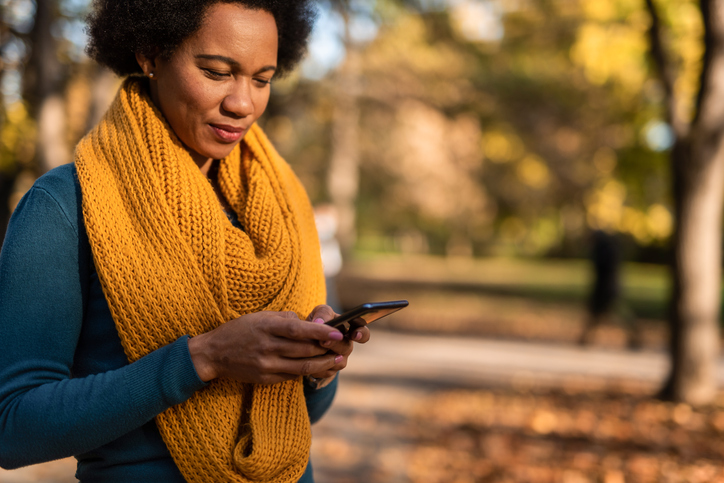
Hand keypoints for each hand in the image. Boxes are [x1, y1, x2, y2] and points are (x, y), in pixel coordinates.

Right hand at [188, 310, 346, 383]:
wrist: (213, 353)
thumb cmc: (240, 330)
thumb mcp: (260, 316)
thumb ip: (284, 318)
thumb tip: (308, 322)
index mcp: (267, 327)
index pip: (298, 330)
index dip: (320, 332)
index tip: (338, 333)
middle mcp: (267, 347)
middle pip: (305, 350)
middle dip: (327, 349)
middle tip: (343, 347)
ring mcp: (266, 365)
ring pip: (302, 367)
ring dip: (323, 364)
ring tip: (337, 360)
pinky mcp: (265, 378)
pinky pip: (291, 376)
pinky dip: (306, 371)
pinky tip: (316, 367)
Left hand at [305, 305, 370, 379]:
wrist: (304, 338)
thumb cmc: (317, 321)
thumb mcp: (319, 312)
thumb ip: (323, 313)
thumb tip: (320, 322)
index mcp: (349, 329)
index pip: (363, 332)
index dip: (362, 334)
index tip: (355, 335)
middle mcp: (347, 344)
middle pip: (346, 347)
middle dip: (335, 344)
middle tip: (323, 341)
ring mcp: (341, 358)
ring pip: (338, 362)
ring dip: (325, 357)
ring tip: (312, 352)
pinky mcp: (331, 370)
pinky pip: (327, 371)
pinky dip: (317, 366)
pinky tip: (308, 360)